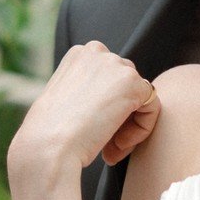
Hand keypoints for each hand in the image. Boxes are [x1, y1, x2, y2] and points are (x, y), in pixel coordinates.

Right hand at [7, 41, 159, 179]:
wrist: (47, 147)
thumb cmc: (48, 134)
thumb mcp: (64, 101)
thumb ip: (88, 91)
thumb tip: (110, 101)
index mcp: (79, 54)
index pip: (110, 77)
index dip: (106, 107)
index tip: (93, 131)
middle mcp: (98, 51)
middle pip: (127, 85)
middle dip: (121, 116)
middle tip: (106, 145)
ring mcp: (116, 65)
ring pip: (141, 97)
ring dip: (130, 126)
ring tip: (111, 147)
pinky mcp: (132, 83)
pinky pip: (152, 107)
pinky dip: (142, 130)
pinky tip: (119, 145)